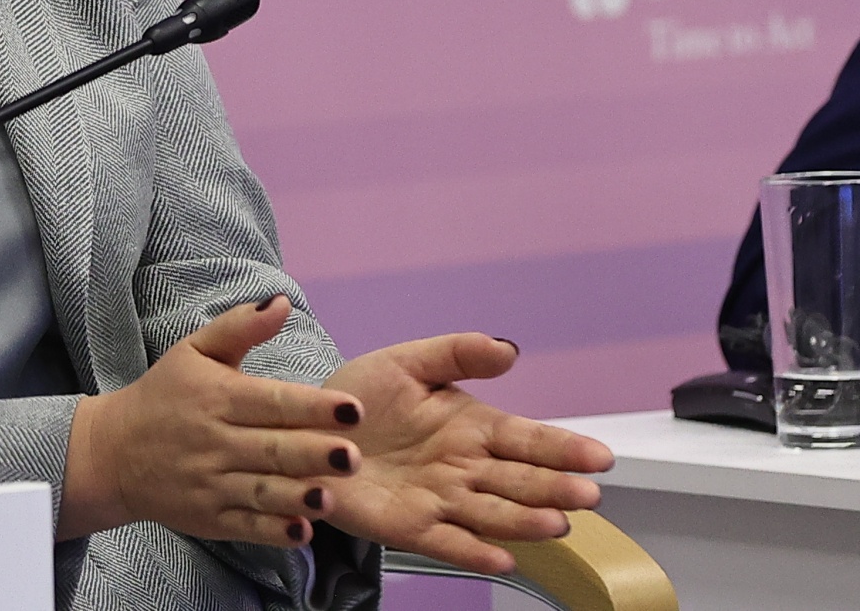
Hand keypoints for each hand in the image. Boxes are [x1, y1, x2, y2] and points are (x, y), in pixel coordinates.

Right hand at [60, 297, 364, 546]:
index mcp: (217, 397)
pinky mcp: (208, 518)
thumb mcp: (194, 351)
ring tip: (331, 497)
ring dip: (297, 496)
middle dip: (313, 454)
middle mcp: (214, 441)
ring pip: (261, 492)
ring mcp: (210, 483)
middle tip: (353, 457)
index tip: (352, 409)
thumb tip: (283, 302)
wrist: (113, 452)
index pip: (271, 401)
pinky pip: (245, 526)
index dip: (312, 406)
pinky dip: (272, 531)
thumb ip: (240, 327)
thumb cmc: (164, 395)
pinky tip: (301, 532)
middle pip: (271, 450)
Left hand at [320, 335, 614, 574]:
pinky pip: (448, 543)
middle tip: (586, 494)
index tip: (599, 456)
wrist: (307, 427)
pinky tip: (502, 558)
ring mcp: (441, 500)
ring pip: (492, 514)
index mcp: (472, 427)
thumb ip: (457, 353)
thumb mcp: (407, 362)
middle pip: (520, 480)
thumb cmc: (362, 397)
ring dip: (524, 522)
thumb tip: (509, 349)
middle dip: (554, 488)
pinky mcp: (410, 527)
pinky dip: (475, 552)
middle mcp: (466, 468)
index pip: (527, 439)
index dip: (563, 448)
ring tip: (554, 524)